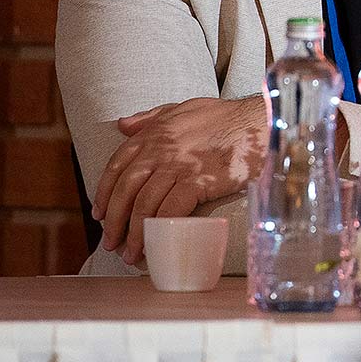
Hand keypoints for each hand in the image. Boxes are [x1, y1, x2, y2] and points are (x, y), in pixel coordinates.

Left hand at [92, 95, 266, 265]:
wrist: (261, 122)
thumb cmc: (226, 117)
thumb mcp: (184, 107)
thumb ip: (152, 117)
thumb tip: (122, 125)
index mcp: (154, 134)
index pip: (117, 167)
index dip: (104, 194)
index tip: (99, 214)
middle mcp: (160, 150)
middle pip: (126, 191)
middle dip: (114, 221)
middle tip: (112, 242)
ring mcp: (179, 167)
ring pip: (144, 205)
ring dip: (134, 233)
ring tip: (132, 253)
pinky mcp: (199, 182)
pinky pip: (170, 211)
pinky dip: (159, 230)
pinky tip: (157, 244)